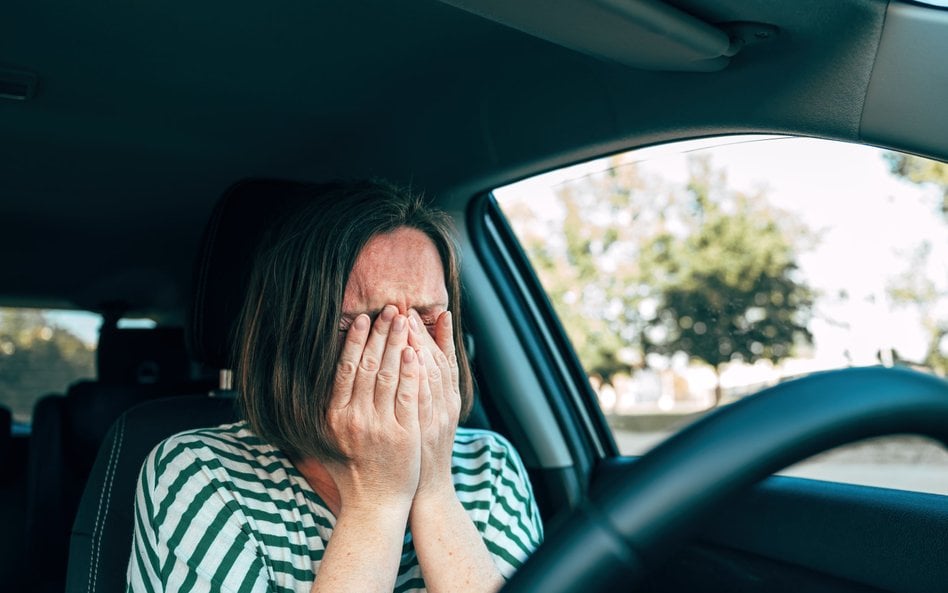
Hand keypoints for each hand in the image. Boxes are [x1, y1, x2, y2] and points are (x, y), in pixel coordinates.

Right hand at [325, 305, 421, 512]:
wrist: (375, 505)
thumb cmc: (353, 470)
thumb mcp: (330, 439)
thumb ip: (328, 409)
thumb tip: (321, 375)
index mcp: (333, 416)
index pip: (343, 369)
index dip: (353, 341)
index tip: (362, 319)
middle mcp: (353, 419)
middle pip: (366, 365)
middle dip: (379, 333)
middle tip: (390, 309)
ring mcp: (378, 426)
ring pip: (388, 374)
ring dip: (397, 342)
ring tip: (405, 320)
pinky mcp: (402, 434)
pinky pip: (407, 395)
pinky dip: (410, 370)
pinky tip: (415, 350)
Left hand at [408, 309, 461, 501]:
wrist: (424, 494)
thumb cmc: (421, 455)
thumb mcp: (430, 420)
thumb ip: (425, 392)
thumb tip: (415, 360)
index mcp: (449, 402)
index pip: (445, 360)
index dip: (438, 335)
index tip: (428, 312)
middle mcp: (446, 407)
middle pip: (435, 361)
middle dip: (420, 334)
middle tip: (406, 310)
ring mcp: (434, 419)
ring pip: (428, 374)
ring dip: (415, 346)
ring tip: (403, 322)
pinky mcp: (419, 431)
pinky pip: (417, 397)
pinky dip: (415, 375)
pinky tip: (407, 356)